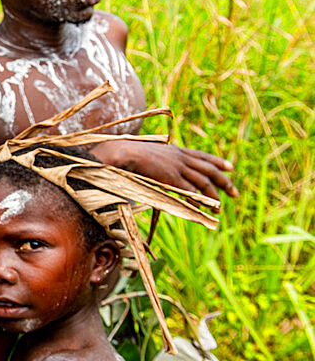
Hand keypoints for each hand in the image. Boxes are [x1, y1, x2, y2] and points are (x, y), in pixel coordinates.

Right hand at [92, 140, 236, 200]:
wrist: (124, 152)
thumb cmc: (130, 153)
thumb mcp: (150, 154)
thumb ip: (159, 160)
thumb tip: (158, 166)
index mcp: (177, 150)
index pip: (203, 156)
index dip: (218, 162)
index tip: (231, 167)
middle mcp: (181, 157)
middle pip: (209, 170)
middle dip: (224, 181)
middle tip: (235, 193)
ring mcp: (178, 167)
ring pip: (203, 182)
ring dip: (213, 195)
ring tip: (218, 207)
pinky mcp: (172, 177)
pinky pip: (189, 191)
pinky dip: (198, 201)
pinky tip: (202, 210)